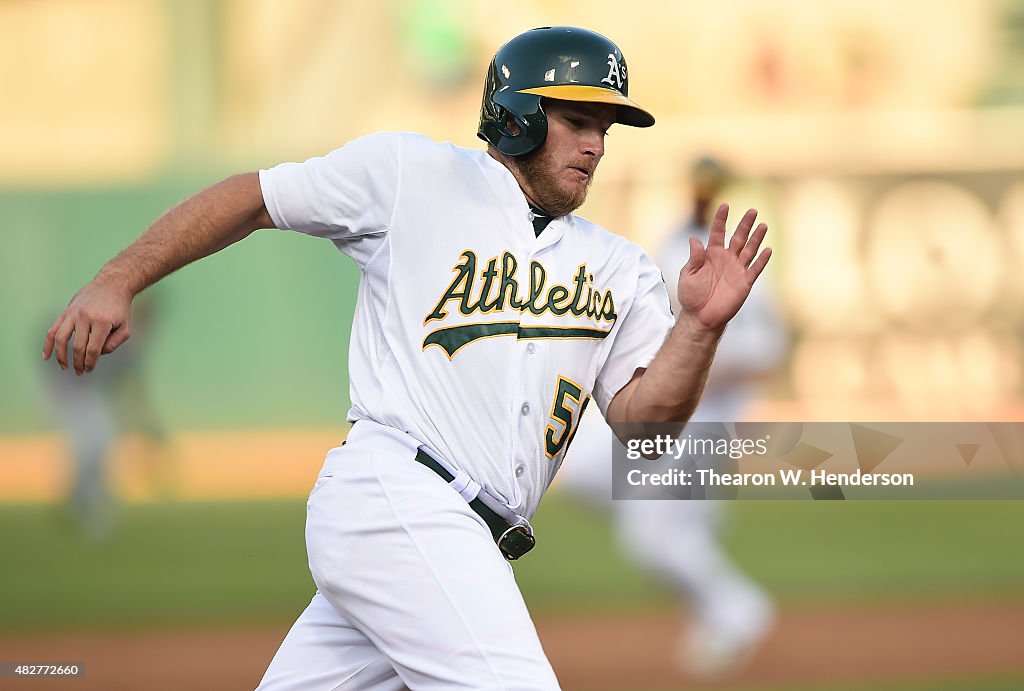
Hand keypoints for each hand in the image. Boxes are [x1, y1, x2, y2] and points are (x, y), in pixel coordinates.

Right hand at [42, 279, 133, 374]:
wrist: (112, 284)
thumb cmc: (120, 308)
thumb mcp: (125, 327)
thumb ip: (114, 344)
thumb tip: (98, 354)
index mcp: (102, 322)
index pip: (93, 349)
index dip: (90, 362)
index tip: (89, 369)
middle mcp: (85, 317)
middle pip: (78, 347)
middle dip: (78, 363)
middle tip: (80, 371)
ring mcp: (73, 313)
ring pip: (61, 339)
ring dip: (61, 356)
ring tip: (64, 366)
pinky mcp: (66, 311)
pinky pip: (53, 329)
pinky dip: (48, 344)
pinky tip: (46, 356)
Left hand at [677, 204, 770, 330]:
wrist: (701, 317)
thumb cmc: (691, 296)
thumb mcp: (688, 275)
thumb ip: (694, 258)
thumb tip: (694, 239)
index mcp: (711, 254)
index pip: (717, 232)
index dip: (721, 219)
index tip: (725, 205)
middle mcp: (726, 259)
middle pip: (738, 237)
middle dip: (745, 224)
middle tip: (753, 210)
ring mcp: (736, 270)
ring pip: (749, 250)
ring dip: (756, 238)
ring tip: (763, 225)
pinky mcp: (744, 282)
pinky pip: (755, 269)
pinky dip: (762, 260)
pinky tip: (768, 249)